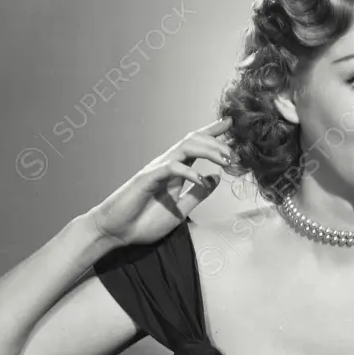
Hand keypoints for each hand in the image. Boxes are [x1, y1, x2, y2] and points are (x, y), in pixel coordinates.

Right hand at [87, 117, 232, 246]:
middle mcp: (167, 165)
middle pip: (194, 141)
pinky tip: (201, 179)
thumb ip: (198, 194)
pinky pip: (170, 168)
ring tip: (226, 160)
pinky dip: (188, 172)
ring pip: (185, 148)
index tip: (230, 123)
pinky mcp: (147, 179)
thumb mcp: (181, 209)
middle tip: (236, 153)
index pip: (197, 145)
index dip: (213, 132)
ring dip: (208, 150)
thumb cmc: (144, 221)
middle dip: (217, 142)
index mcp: (176, 171)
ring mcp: (156, 170)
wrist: (117, 232)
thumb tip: (216, 178)